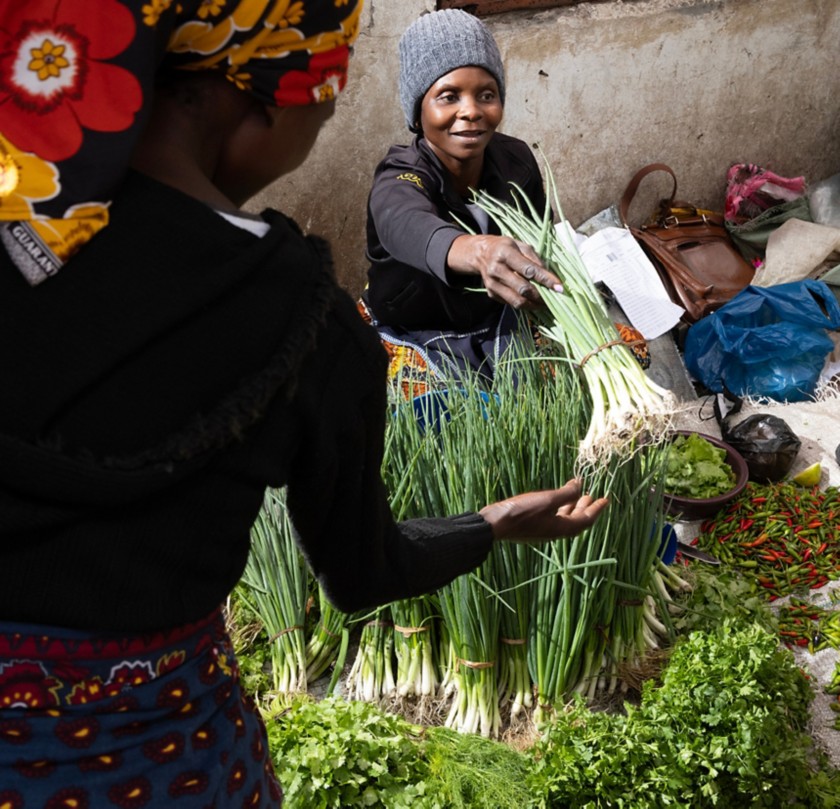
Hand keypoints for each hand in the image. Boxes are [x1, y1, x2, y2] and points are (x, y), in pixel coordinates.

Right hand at [446, 234, 562, 308]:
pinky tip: (534, 302)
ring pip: (517, 301)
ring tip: (546, 304)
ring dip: (534, 305)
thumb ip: (535, 259)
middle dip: (541, 296)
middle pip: (523, 289)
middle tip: (554, 298)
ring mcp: (492, 284)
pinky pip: (511, 303)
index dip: (545, 279)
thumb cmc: (505, 248)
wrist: (480, 254)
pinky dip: (525, 305)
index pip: (528, 270)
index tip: (559, 287)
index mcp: (505, 254)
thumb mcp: (520, 245)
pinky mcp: (491, 294)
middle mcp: (496, 270)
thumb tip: (549, 275)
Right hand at [478, 479, 607, 541]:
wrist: (495, 525)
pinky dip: (560, 506)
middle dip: (586, 507)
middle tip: (593, 496)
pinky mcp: (534, 524)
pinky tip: (555, 498)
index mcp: (562, 528)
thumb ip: (566, 494)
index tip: (605, 499)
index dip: (597, 509)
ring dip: (573, 505)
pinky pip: (554, 515)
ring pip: (565, 517)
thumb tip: (580, 486)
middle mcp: (555, 530)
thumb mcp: (547, 500)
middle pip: (576, 520)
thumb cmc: (522, 512)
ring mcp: (544, 528)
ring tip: (577, 493)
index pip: (586, 520)